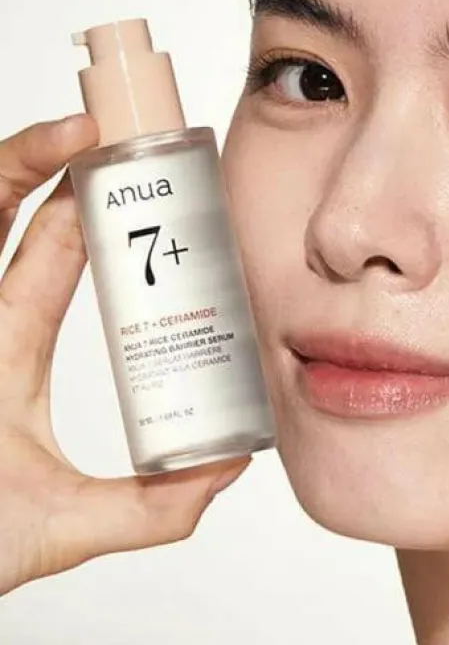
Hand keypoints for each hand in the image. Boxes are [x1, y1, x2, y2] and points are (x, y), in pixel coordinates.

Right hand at [0, 116, 251, 595]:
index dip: (99, 209)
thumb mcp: (70, 521)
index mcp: (10, 346)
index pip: (58, 253)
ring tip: (84, 125)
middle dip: (64, 161)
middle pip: (16, 211)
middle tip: (118, 123)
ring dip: (22, 158)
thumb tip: (230, 465)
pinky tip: (32, 157)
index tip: (151, 177)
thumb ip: (153, 505)